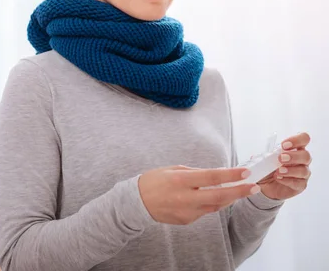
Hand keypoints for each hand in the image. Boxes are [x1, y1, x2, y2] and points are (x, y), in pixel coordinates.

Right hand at [138, 165, 258, 224]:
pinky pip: (204, 211)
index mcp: (180, 180)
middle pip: (218, 196)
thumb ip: (195, 173)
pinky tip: (210, 197)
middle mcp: (184, 197)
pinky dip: (210, 203)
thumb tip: (216, 176)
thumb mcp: (173, 170)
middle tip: (254, 186)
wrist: (136, 202)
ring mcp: (186, 212)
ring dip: (228, 198)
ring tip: (240, 190)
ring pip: (214, 205)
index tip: (245, 172)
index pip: (211, 177)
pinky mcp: (186, 220)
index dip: (230, 175)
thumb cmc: (154, 181)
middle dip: (239, 192)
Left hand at [258, 132, 311, 199]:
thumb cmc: (268, 169)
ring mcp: (303, 173)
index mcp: (294, 149)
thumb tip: (256, 156)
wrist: (266, 186)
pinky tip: (279, 178)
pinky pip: (299, 183)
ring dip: (290, 170)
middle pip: (306, 155)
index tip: (284, 145)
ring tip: (278, 171)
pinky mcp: (300, 185)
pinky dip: (287, 180)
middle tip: (280, 158)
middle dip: (293, 156)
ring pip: (304, 170)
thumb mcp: (262, 160)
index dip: (297, 140)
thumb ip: (262, 156)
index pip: (303, 139)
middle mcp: (301, 160)